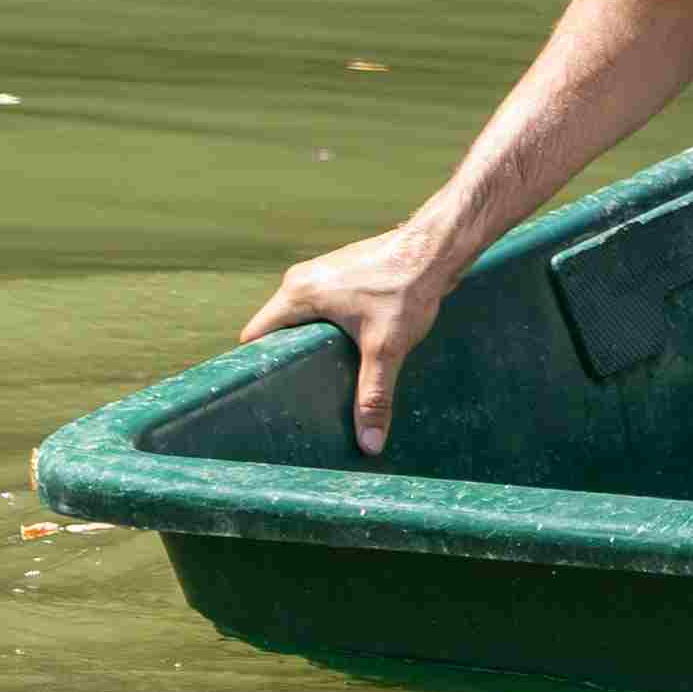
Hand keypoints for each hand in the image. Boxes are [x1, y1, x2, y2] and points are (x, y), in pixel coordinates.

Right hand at [238, 222, 458, 457]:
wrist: (436, 248)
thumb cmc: (406, 289)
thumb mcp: (386, 349)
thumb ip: (374, 395)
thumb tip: (369, 443)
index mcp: (297, 294)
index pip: (256, 336)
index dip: (256, 366)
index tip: (261, 395)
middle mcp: (301, 280)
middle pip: (278, 330)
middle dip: (287, 361)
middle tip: (295, 396)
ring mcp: (321, 274)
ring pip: (302, 319)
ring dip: (310, 345)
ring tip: (320, 379)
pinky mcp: (342, 275)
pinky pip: (322, 308)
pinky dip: (328, 330)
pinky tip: (344, 352)